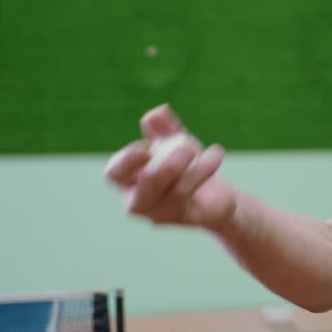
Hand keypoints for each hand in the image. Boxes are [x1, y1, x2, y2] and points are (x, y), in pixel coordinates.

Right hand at [104, 104, 235, 230]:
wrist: (216, 194)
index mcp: (129, 180)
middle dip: (163, 171)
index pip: (114, 174)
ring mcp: (160, 214)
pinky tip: (216, 153)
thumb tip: (156, 113)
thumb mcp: (177, 141)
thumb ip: (165, 128)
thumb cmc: (187, 165)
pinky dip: (204, 171)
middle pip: (140, 194)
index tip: (146, 147)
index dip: (126, 162)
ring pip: (173, 195)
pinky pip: (194, 198)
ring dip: (194, 169)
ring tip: (210, 149)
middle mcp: (139, 201)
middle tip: (186, 148)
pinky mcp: (185, 218)